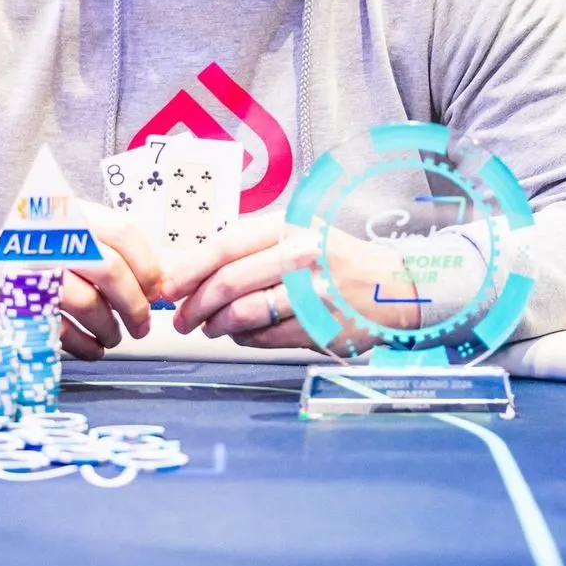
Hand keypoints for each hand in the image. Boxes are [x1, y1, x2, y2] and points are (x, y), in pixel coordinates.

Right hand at [0, 203, 162, 359]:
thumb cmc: (32, 258)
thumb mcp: (68, 237)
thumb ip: (107, 251)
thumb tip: (156, 286)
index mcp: (67, 213)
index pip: (121, 230)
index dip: (146, 265)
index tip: (156, 290)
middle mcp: (46, 235)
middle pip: (108, 269)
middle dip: (133, 304)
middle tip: (142, 324)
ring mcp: (25, 267)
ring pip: (86, 302)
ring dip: (110, 328)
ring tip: (113, 337)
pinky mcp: (7, 301)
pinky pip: (59, 329)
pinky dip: (84, 345)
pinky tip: (92, 348)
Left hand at [162, 216, 470, 353]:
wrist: (397, 287)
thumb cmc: (338, 259)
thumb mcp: (299, 233)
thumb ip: (252, 247)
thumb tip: (195, 269)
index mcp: (291, 227)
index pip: (226, 247)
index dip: (189, 268)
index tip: (168, 285)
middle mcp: (301, 257)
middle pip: (229, 283)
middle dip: (195, 304)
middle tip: (181, 318)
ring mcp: (312, 295)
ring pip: (245, 314)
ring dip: (216, 325)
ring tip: (207, 327)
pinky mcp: (320, 328)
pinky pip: (266, 337)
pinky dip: (245, 339)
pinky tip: (240, 334)